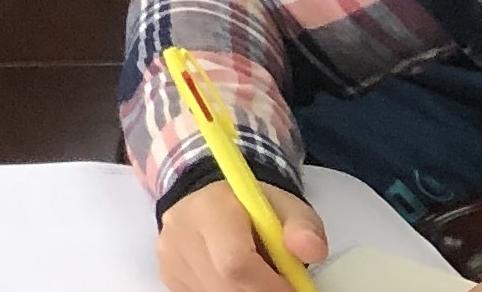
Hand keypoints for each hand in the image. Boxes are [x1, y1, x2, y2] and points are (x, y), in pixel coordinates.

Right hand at [154, 181, 328, 291]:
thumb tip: (312, 250)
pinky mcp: (168, 275)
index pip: (234, 262)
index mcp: (210, 208)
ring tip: (258, 276)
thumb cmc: (253, 207)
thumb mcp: (286, 206)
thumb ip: (303, 226)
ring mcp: (170, 256)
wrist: (208, 199)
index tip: (295, 289)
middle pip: (224, 287)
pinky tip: (235, 280)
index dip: (269, 286)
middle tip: (280, 286)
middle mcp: (181, 232)